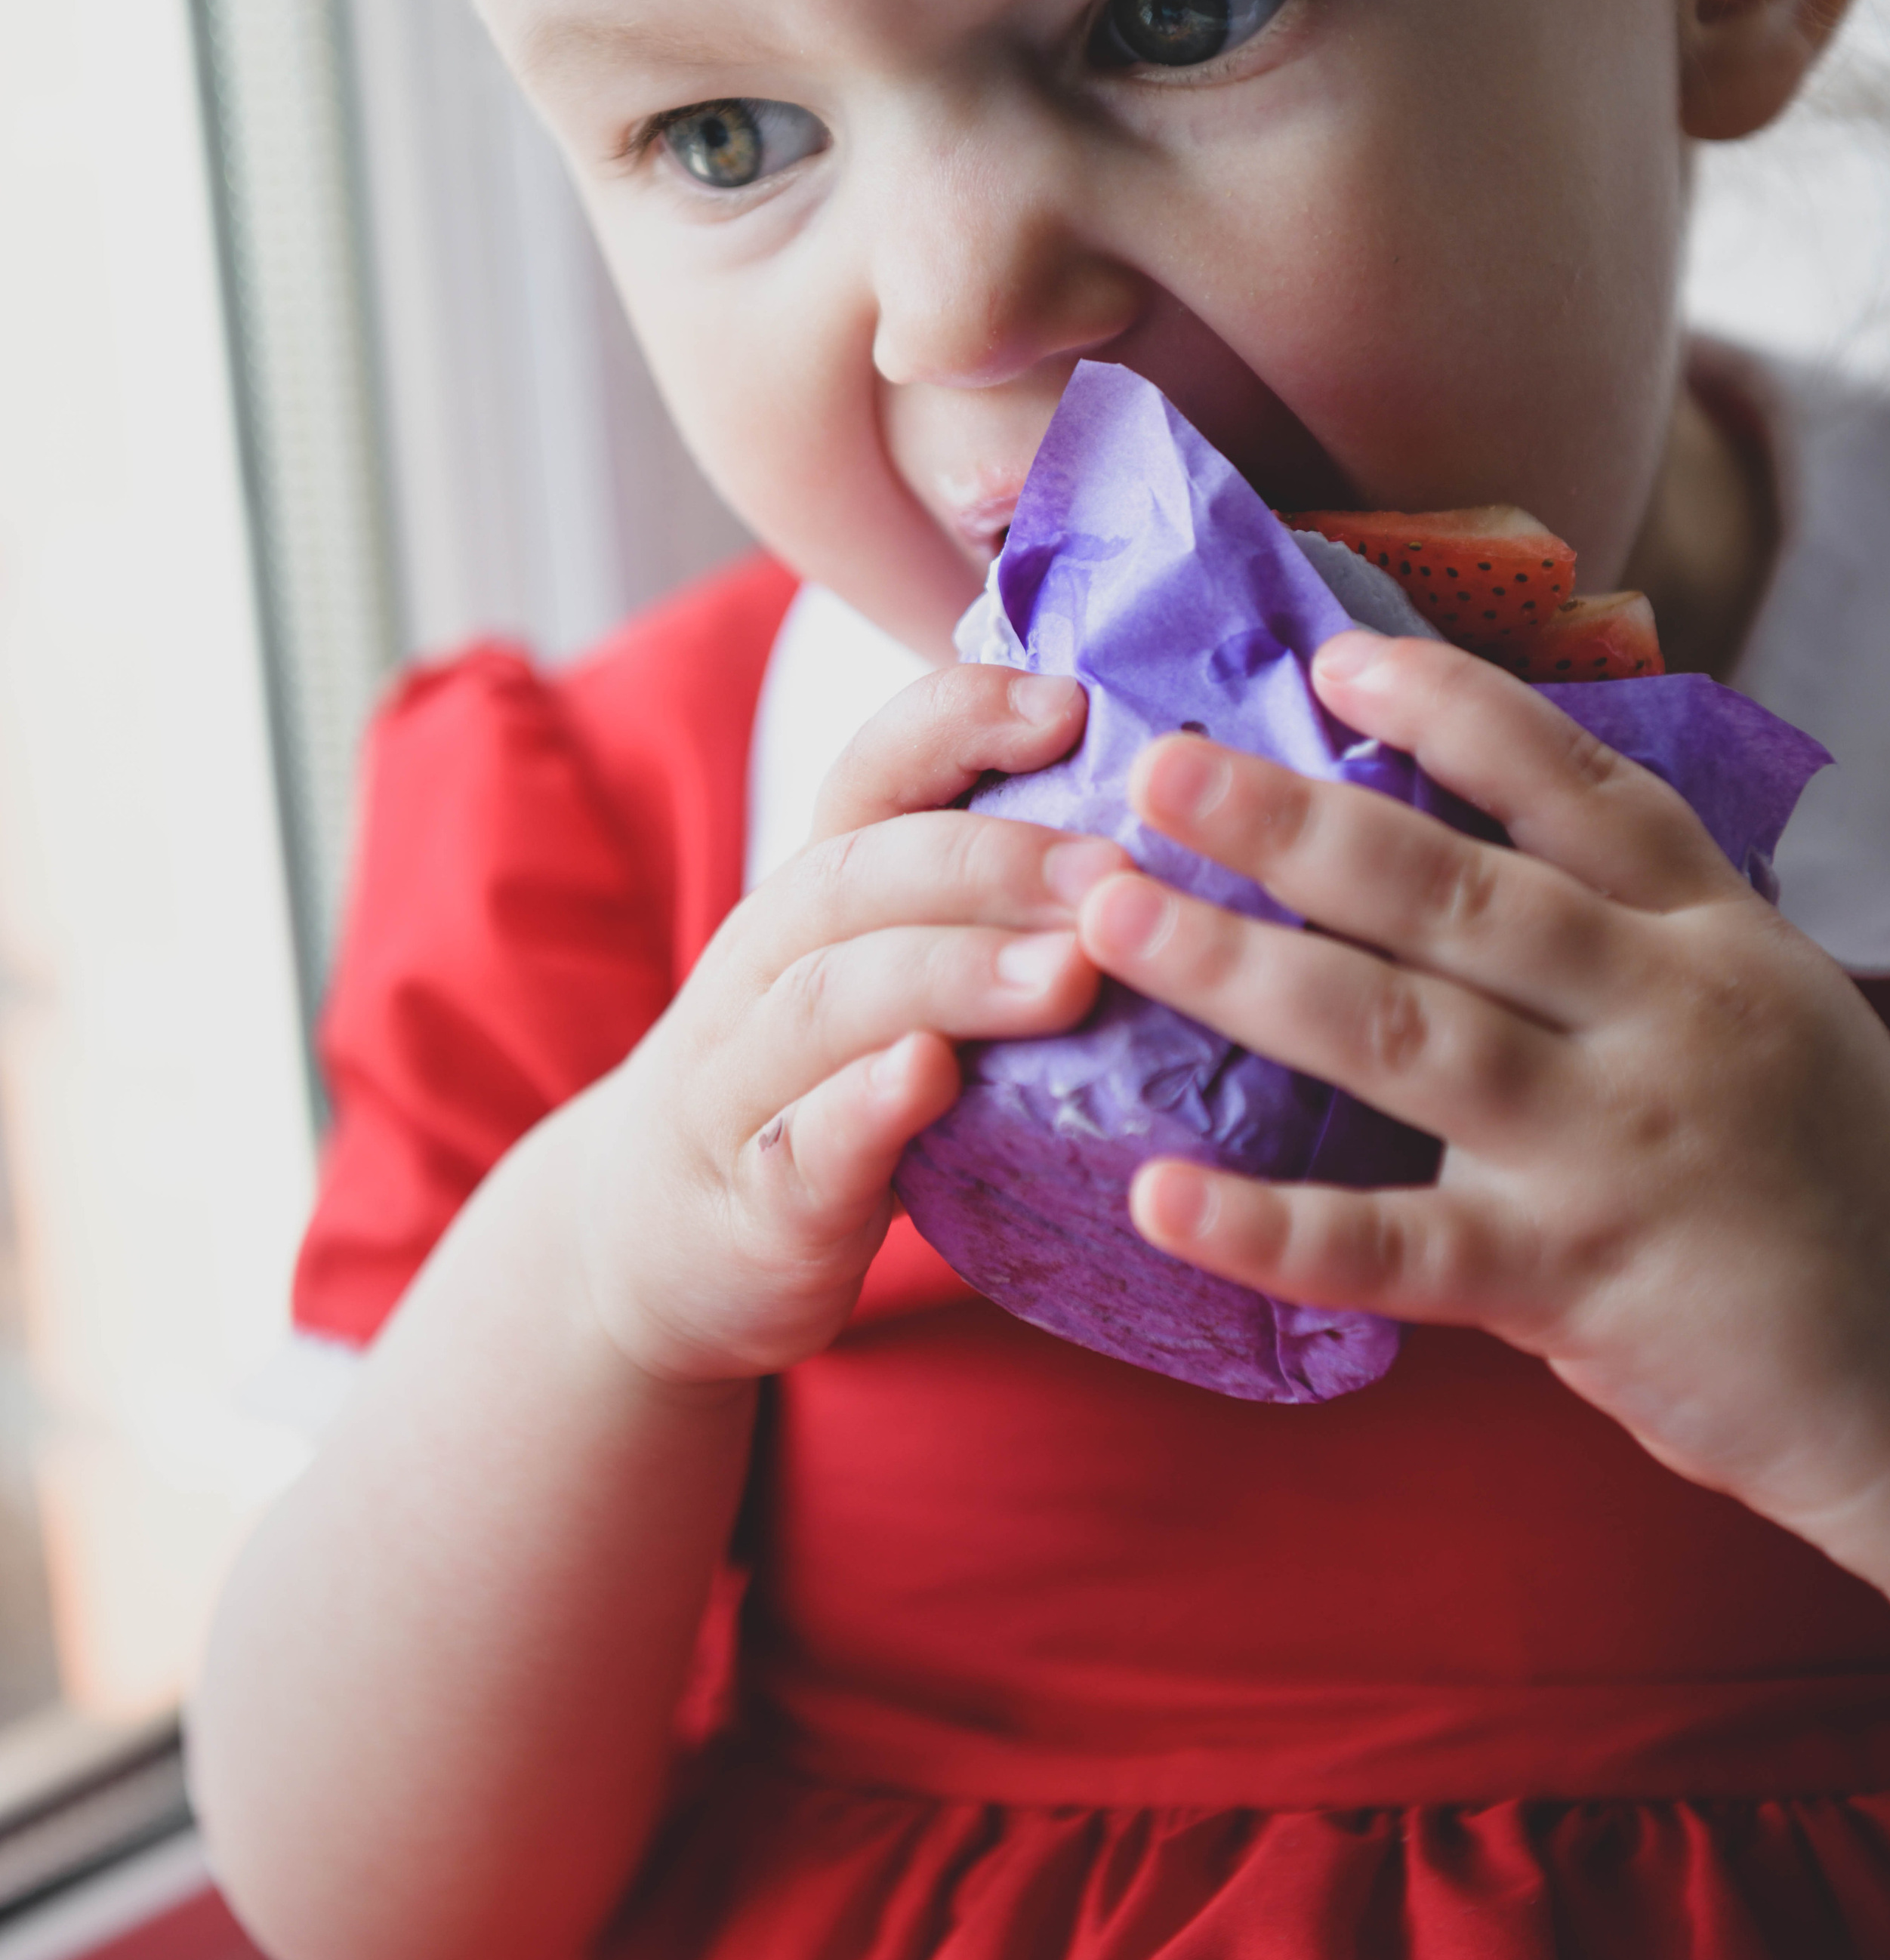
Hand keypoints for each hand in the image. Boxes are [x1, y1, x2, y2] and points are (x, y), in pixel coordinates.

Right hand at [573, 668, 1125, 1388]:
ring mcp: (744, 1082)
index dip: (960, 722)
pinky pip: (801, 1141)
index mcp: (816, 898)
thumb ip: (983, 913)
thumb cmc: (818, 1092)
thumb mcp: (881, 980)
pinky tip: (929, 1078)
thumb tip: (1167, 842)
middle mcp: (765, 966)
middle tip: (1115, 874)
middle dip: (993, 860)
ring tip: (1069, 976)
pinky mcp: (755, 1201)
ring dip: (954, 973)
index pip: (870, 772)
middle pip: (858, 876)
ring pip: (830, 998)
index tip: (1072, 704)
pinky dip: (864, 1104)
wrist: (653, 1255)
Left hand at [1076, 632, 1889, 1623]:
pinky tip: (1160, 1194)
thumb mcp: (1763, 1002)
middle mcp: (1662, 1011)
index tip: (1329, 659)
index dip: (1450, 709)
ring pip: (1403, 1034)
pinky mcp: (1576, 1282)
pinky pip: (1397, 1248)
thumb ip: (1630, 926)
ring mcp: (1614, 1144)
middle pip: (1454, 889)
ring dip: (1242, 970)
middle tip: (1159, 769)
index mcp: (1709, 931)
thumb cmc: (1828, 1173)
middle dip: (1293, 823)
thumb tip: (1460, 831)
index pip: (1573, 783)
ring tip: (1110, 918)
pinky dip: (1271, 1225)